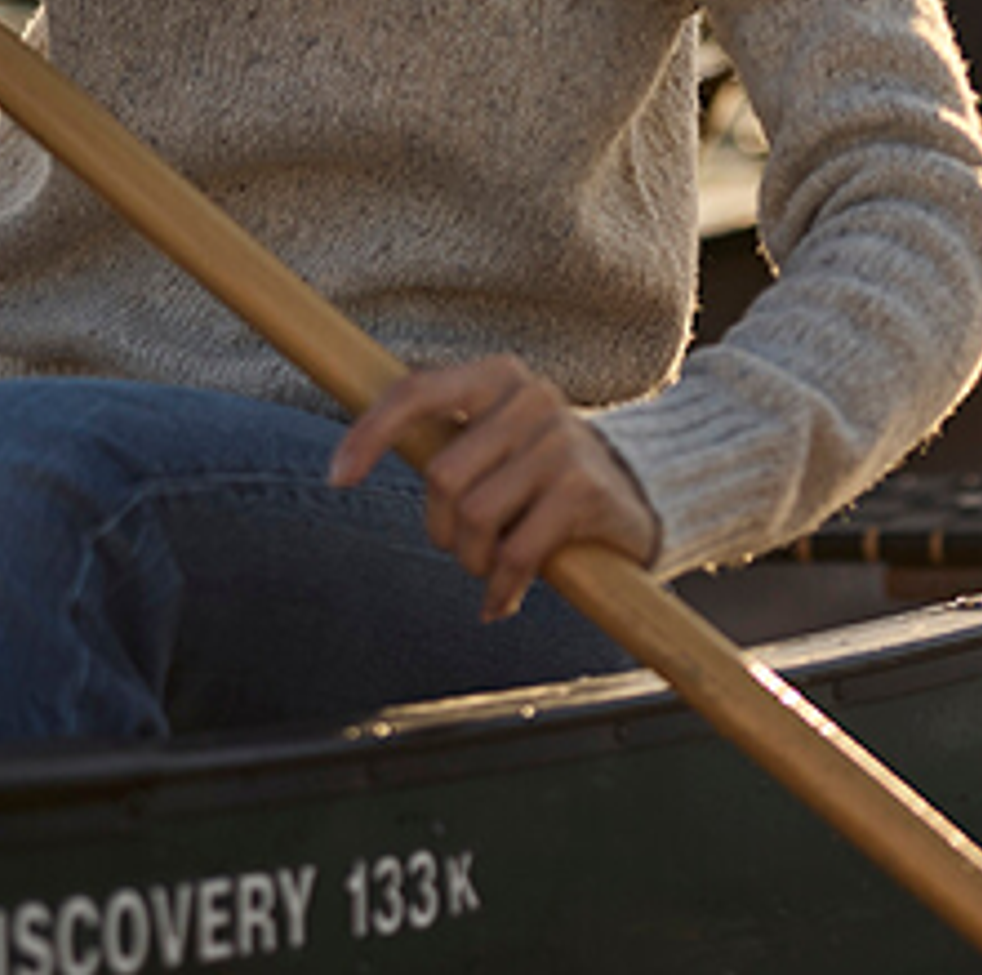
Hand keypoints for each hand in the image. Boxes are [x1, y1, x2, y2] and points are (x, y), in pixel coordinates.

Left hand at [330, 354, 661, 621]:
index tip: (337, 478)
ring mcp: (562, 442)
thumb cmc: (544, 473)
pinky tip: (501, 604)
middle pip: (442, 476)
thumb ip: (443, 442)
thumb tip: (350, 458)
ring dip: (473, 562)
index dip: (370, 434)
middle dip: (442, 530)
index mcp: (498, 377)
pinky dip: (500, 589)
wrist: (643, 493)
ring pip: (475, 518)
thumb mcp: (495, 442)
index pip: (417, 393)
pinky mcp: (584, 490)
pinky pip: (516, 554)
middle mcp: (531, 398)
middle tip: (462, 550)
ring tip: (490, 572)